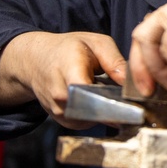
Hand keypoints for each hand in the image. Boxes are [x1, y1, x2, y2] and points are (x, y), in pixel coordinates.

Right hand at [0, 31, 127, 128]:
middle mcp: (60, 93)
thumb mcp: (96, 43)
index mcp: (69, 68)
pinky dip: (95, 116)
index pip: (85, 90)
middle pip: (91, 109)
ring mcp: (58, 109)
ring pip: (90, 120)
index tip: (129, 101)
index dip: (109, 98)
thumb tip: (129, 82)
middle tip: (128, 100)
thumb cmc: (70, 49)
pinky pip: (84, 124)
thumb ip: (114, 61)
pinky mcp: (60, 119)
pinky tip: (100, 103)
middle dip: (112, 107)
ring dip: (105, 113)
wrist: (37, 60)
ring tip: (111, 98)